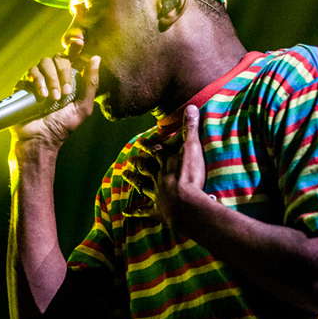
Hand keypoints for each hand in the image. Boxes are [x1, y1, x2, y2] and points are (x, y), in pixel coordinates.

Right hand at [9, 54, 99, 150]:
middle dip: (64, 73)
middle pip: (58, 58)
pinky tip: (41, 95)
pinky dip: (38, 81)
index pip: (72, 57)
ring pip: (44, 63)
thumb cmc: (63, 126)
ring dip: (51, 79)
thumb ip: (91, 84)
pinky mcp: (24, 84)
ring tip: (52, 98)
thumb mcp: (83, 107)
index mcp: (68, 79)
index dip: (75, 47)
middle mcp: (53, 76)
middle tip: (65, 93)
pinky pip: (31, 72)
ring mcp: (38, 79)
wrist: (41, 139)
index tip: (79, 41)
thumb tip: (96, 58)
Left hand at [125, 105, 208, 228]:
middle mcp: (158, 177)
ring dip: (134, 180)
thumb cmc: (190, 175)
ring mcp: (157, 194)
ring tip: (124, 175)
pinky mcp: (157, 211)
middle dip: (139, 162)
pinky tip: (125, 212)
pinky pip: (143, 211)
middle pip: (146, 168)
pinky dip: (134, 212)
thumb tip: (191, 106)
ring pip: (142, 186)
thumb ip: (191, 128)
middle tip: (130, 159)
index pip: (156, 151)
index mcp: (166, 162)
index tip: (141, 142)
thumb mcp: (193, 147)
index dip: (149, 146)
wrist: (186, 203)